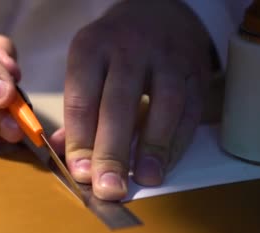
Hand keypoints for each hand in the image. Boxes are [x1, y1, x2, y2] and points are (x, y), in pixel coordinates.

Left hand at [53, 0, 212, 199]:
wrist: (161, 10)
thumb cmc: (115, 49)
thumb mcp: (87, 66)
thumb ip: (77, 111)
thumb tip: (64, 153)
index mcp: (91, 48)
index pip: (81, 99)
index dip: (80, 140)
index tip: (80, 173)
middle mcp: (128, 48)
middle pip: (118, 104)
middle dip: (112, 151)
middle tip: (108, 188)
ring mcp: (166, 57)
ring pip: (162, 105)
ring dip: (152, 147)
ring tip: (143, 180)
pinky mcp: (195, 69)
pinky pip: (189, 110)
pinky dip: (177, 141)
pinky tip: (164, 164)